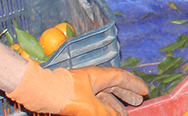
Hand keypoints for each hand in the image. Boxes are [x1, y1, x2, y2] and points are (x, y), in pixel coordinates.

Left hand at [7, 61, 147, 115]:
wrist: (42, 93)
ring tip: (124, 114)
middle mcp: (92, 79)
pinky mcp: (74, 97)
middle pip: (113, 85)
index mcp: (98, 76)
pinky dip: (102, 109)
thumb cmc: (66, 95)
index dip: (134, 84)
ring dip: (115, 105)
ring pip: (103, 96)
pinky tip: (107, 115)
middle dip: (126, 94)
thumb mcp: (91, 108)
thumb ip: (107, 114)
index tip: (145, 91)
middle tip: (138, 101)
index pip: (121, 78)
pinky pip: (93, 102)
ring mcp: (82, 88)